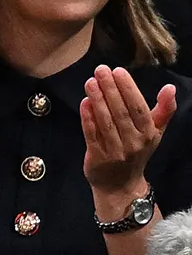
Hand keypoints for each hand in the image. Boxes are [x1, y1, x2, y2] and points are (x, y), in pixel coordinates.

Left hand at [81, 64, 175, 212]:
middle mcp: (134, 142)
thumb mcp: (155, 132)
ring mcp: (115, 150)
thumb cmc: (138, 151)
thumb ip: (163, 110)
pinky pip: (92, 134)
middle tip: (100, 70)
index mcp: (149, 133)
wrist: (120, 185)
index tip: (118, 70)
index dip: (128, 88)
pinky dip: (87, 118)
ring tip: (90, 82)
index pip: (138, 107)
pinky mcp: (97, 157)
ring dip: (97, 100)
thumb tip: (170, 88)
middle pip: (121, 112)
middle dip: (110, 89)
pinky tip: (84, 102)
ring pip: (106, 121)